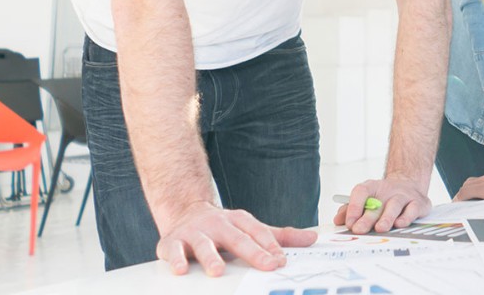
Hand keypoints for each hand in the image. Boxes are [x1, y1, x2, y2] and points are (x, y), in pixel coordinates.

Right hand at [155, 200, 315, 276]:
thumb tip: (312, 239)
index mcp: (239, 221)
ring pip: (203, 244)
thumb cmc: (224, 228)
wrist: (186, 213)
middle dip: (252, 252)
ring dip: (210, 257)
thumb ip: (279, 237)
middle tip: (267, 265)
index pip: (258, 233)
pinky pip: (173, 251)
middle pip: (236, 238)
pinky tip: (181, 270)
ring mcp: (195, 232)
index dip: (270, 246)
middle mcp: (218, 224)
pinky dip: (176, 259)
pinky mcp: (172, 242)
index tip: (282, 260)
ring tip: (217, 271)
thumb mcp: (251, 228)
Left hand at [332, 177, 431, 233]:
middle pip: (376, 204)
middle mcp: (388, 190)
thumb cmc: (384, 197)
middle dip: (367, 218)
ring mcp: (404, 195)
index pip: (361, 192)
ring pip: (394, 205)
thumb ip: (351, 209)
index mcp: (372, 187)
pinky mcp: (418, 203)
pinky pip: (412, 209)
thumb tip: (338, 220)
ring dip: (387, 218)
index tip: (348, 222)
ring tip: (380, 228)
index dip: (353, 206)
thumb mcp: (367, 199)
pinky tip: (400, 224)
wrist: (410, 183)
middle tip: (359, 230)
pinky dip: (406, 217)